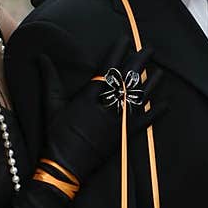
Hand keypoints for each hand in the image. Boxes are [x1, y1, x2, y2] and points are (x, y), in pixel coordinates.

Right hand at [39, 43, 162, 183]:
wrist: (65, 166)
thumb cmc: (56, 136)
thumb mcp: (51, 106)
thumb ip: (50, 80)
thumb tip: (42, 57)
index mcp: (87, 99)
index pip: (106, 72)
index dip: (116, 54)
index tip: (125, 40)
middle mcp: (104, 110)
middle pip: (125, 82)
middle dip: (138, 63)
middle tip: (148, 48)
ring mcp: (116, 124)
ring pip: (136, 100)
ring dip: (149, 85)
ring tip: (159, 71)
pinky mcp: (123, 138)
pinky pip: (142, 124)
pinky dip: (154, 114)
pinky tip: (165, 104)